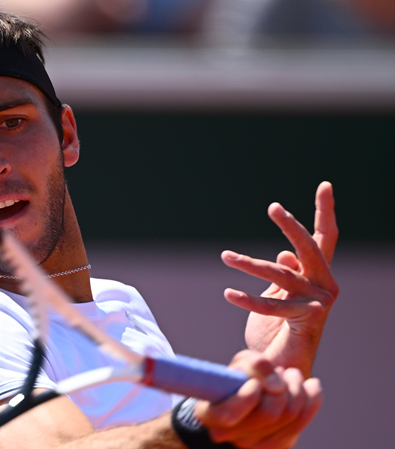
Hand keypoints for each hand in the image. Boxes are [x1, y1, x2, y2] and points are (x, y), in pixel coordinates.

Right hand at [196, 350, 322, 448]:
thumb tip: (277, 384)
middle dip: (281, 386)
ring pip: (289, 415)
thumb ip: (252, 365)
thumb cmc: (239, 377)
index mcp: (210, 414)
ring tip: (290, 375)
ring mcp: (254, 445)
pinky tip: (310, 386)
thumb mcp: (238, 365)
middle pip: (268, 413)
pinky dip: (311, 398)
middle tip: (281, 371)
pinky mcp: (277, 445)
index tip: (255, 384)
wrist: (252, 393)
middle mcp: (230, 435)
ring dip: (296, 388)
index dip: (245, 399)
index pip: (228, 415)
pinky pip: (303, 421)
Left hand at [221, 182, 338, 376]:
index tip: (324, 185)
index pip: (324, 237)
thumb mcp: (279, 294)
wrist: (283, 365)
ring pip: (279, 274)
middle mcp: (325, 283)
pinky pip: (271, 305)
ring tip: (226, 256)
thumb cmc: (278, 327)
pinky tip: (229, 293)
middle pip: (309, 246)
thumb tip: (285, 254)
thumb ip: (285, 272)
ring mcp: (319, 301)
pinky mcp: (307, 319)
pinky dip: (248, 298)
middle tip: (273, 207)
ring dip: (249, 263)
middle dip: (291, 225)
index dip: (324, 211)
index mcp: (318, 273)